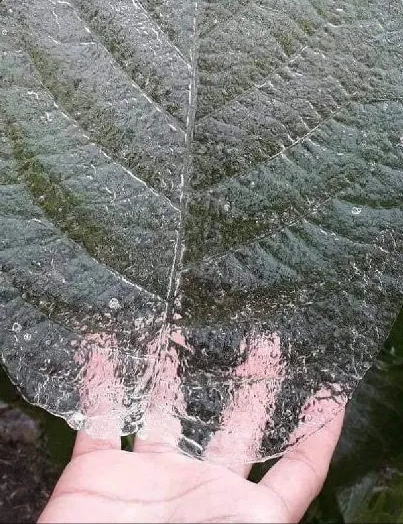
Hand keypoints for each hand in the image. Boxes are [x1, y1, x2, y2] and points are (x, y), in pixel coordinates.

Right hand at [37, 333, 345, 523]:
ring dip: (172, 371)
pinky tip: (105, 346)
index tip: (333, 391)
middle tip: (266, 340)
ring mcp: (148, 480)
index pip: (296, 469)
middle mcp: (199, 489)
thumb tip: (311, 467)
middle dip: (251, 383)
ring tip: (185, 327)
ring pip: (164, 411)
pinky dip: (99, 382)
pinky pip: (99, 419)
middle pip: (234, 425)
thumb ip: (269, 513)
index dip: (316, 432)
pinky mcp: (96, 476)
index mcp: (243, 512)